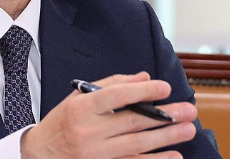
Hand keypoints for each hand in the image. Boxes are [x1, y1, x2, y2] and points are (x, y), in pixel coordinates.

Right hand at [21, 72, 197, 158]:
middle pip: (133, 122)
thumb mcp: (80, 95)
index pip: (116, 96)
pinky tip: (174, 156)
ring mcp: (96, 153)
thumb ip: (113, 84)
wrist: (41, 154)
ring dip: (166, 138)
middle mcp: (89, 131)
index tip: (165, 87)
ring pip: (137, 145)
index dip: (142, 92)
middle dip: (165, 116)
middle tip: (188, 110)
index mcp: (82, 107)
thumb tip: (145, 78)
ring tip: (188, 130)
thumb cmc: (63, 120)